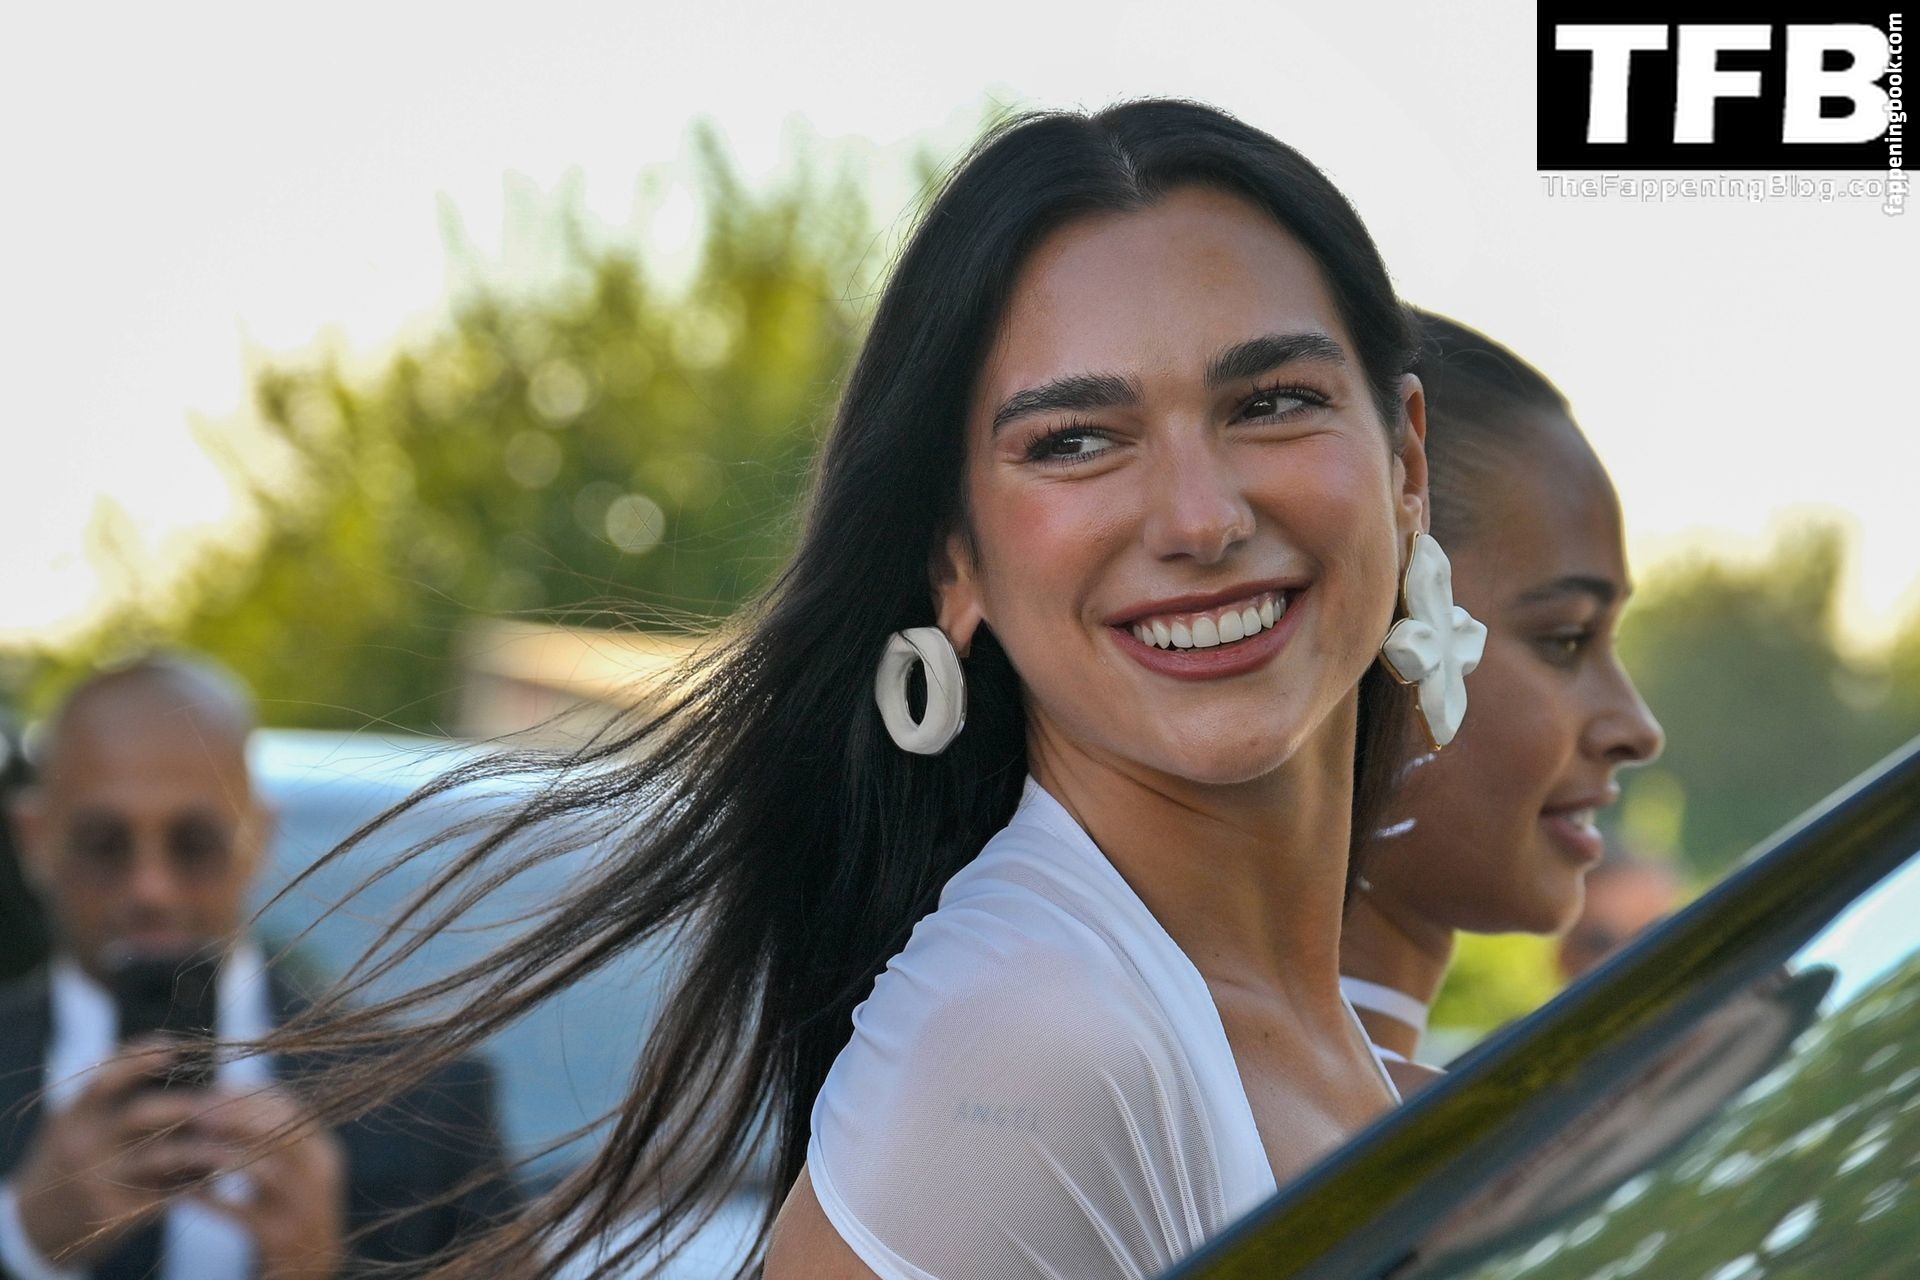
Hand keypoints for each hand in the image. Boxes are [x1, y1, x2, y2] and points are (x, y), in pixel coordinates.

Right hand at [10, 1040, 228, 1265]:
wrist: (33, 1228)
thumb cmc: (71, 1162)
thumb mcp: (75, 1126)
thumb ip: (112, 1103)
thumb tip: (178, 1060)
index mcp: (75, 1116)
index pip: (105, 1078)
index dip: (139, 1058)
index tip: (174, 1046)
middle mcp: (85, 1144)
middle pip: (143, 1114)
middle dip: (190, 1106)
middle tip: (228, 1103)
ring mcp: (99, 1179)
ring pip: (163, 1156)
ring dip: (206, 1148)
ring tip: (236, 1141)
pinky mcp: (115, 1213)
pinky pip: (167, 1193)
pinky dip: (198, 1181)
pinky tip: (221, 1174)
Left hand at [186, 1086, 345, 1279]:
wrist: (310, 1270)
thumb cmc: (291, 1212)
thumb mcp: (296, 1171)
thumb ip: (272, 1137)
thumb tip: (225, 1094)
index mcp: (324, 1153)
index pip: (290, 1109)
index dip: (250, 1096)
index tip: (212, 1091)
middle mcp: (321, 1176)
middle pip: (280, 1132)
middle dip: (235, 1119)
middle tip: (194, 1112)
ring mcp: (304, 1208)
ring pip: (263, 1170)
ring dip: (221, 1157)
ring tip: (186, 1150)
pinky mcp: (281, 1238)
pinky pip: (241, 1213)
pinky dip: (211, 1202)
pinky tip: (183, 1196)